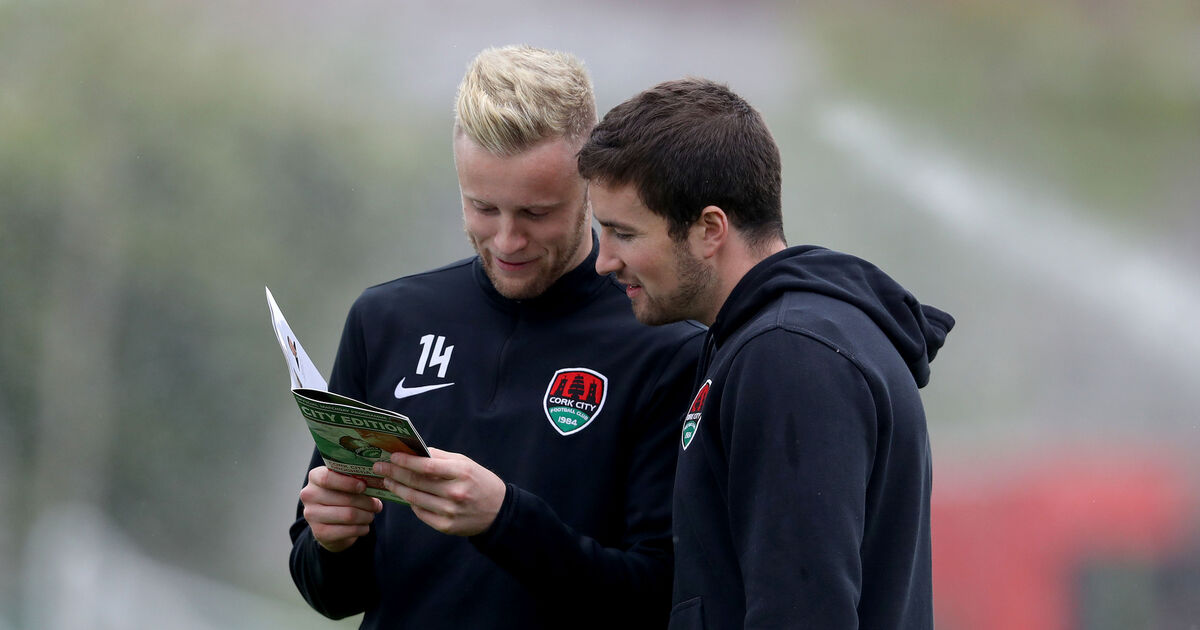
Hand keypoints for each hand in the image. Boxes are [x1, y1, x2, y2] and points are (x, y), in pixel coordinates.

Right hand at [299, 466, 382, 552]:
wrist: (328, 523)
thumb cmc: (341, 496)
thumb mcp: (344, 484)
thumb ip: (355, 479)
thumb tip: (376, 483)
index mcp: (315, 477)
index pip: (327, 478)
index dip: (348, 483)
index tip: (364, 486)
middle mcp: (309, 495)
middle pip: (344, 498)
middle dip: (366, 502)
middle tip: (377, 505)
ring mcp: (311, 515)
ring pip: (348, 515)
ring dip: (366, 516)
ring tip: (371, 515)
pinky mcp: (319, 532)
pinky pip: (348, 530)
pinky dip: (362, 528)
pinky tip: (365, 526)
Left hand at [372, 447, 506, 536]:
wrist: (498, 511)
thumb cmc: (479, 482)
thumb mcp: (466, 463)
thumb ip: (441, 457)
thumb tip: (414, 452)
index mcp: (462, 473)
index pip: (428, 466)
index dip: (407, 461)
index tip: (391, 456)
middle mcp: (456, 493)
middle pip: (417, 483)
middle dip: (394, 473)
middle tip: (379, 467)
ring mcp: (450, 512)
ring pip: (414, 499)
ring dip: (397, 488)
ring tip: (386, 480)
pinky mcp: (446, 526)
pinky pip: (421, 513)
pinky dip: (410, 503)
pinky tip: (403, 494)